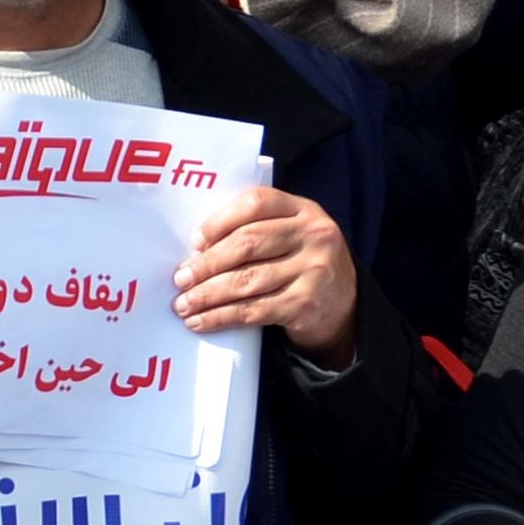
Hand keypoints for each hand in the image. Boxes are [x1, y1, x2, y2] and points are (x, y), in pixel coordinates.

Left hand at [171, 185, 355, 360]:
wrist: (344, 304)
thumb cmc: (300, 262)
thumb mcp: (290, 234)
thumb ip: (256, 229)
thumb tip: (196, 249)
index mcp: (303, 209)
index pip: (256, 203)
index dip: (220, 221)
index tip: (195, 241)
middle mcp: (313, 234)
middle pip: (247, 244)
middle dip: (207, 263)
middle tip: (180, 279)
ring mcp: (313, 270)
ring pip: (247, 281)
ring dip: (207, 294)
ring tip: (182, 304)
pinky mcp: (306, 304)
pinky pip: (254, 310)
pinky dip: (221, 317)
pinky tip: (200, 321)